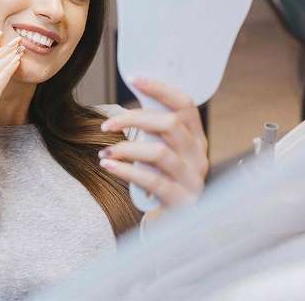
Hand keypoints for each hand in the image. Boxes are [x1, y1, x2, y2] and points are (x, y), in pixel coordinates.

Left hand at [98, 77, 208, 217]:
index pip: (185, 104)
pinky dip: (127, 171)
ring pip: (160, 152)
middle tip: (106, 125)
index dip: (160, 89)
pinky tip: (108, 166)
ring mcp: (192, 179)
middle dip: (134, 119)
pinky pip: (152, 181)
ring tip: (104, 153)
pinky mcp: (180, 201)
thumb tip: (126, 103)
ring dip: (126, 148)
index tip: (134, 79)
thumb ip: (153, 132)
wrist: (176, 225)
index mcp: (196, 139)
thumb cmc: (163, 182)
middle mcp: (199, 156)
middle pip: (170, 125)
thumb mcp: (163, 154)